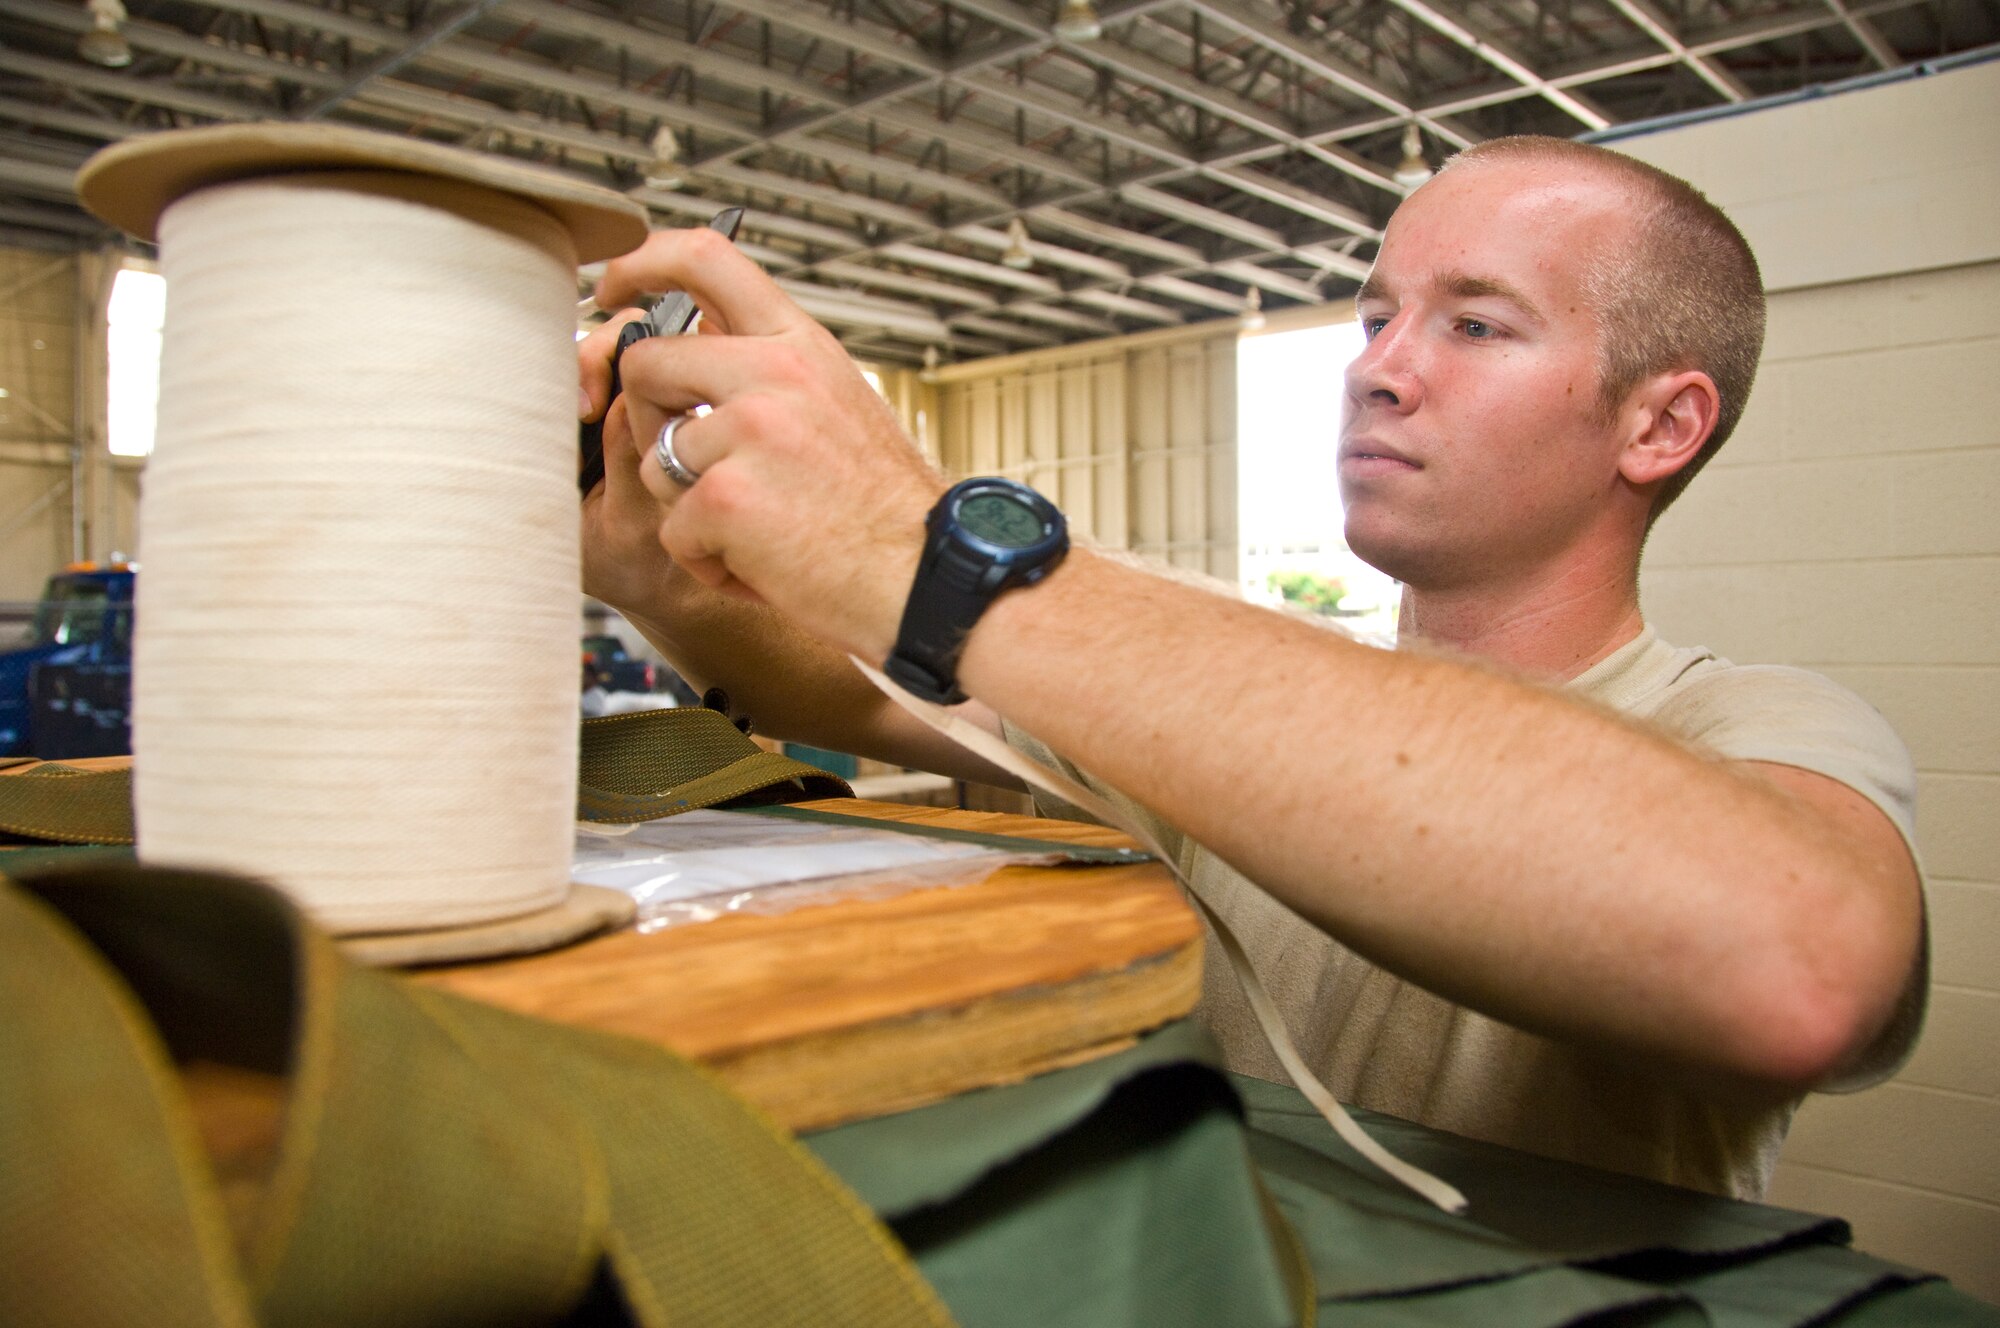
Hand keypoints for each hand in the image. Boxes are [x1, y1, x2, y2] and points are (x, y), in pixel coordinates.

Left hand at [593, 226, 945, 662]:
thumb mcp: (838, 404)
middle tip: (688, 469)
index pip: (705, 258)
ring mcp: (749, 432)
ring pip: (655, 460)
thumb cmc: (883, 511)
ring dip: (688, 509)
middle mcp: (774, 374)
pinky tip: (760, 569)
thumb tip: (693, 343)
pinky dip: (706, 562)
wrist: (928, 580)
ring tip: (754, 534)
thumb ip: (770, 370)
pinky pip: (672, 529)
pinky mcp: (726, 498)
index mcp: (801, 346)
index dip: (641, 262)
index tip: (613, 286)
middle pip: (647, 364)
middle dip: (648, 421)